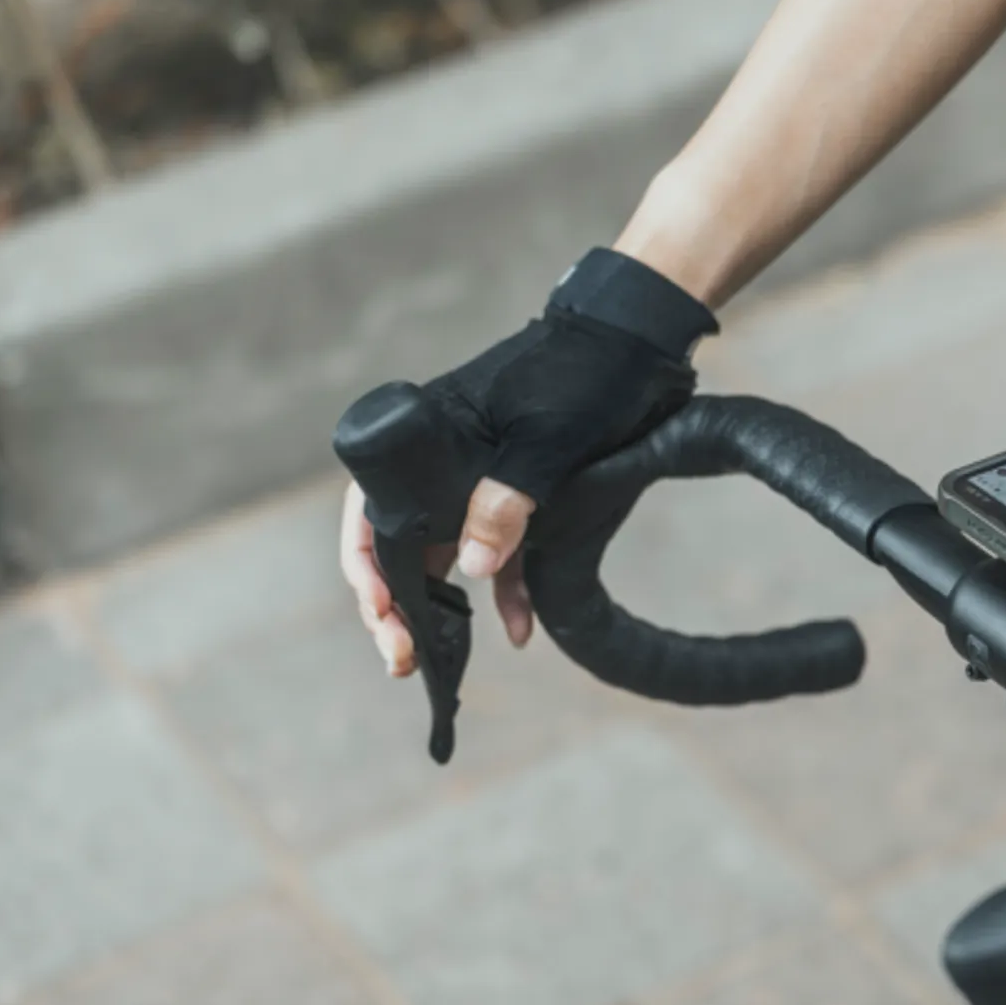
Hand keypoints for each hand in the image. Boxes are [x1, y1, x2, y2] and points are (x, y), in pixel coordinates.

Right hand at [337, 247, 715, 672]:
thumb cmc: (583, 375)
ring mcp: (481, 481)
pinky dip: (508, 593)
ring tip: (439, 663)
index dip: (368, 569)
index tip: (381, 613)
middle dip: (396, 606)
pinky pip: (502, 553)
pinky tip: (519, 632)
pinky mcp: (522, 495)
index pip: (371, 511)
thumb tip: (473, 569)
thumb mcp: (545, 439)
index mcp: (431, 439)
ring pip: (448, 556)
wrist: (637, 342)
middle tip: (401, 659)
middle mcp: (444, 463)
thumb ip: (508, 498)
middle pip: (400, 543)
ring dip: (445, 610)